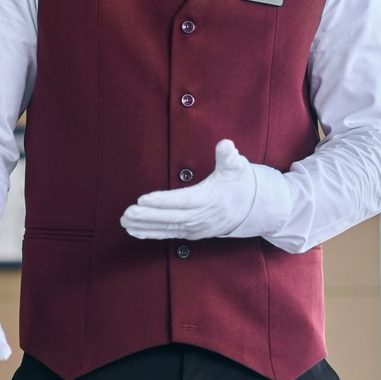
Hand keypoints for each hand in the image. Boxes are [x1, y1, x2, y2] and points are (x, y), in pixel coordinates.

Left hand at [120, 139, 258, 241]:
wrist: (255, 210)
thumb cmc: (241, 184)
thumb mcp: (237, 167)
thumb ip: (228, 157)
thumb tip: (226, 144)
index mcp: (209, 199)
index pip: (182, 201)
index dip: (162, 201)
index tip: (143, 198)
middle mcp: (201, 217)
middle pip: (170, 218)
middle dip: (147, 216)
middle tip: (127, 212)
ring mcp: (196, 228)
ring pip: (167, 228)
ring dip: (144, 226)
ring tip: (125, 222)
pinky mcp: (192, 233)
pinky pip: (169, 235)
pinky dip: (151, 234)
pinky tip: (135, 231)